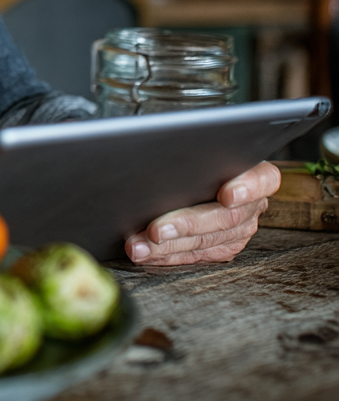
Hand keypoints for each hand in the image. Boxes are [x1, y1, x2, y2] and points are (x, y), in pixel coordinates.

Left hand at [125, 160, 280, 265]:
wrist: (206, 170)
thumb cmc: (200, 153)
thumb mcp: (203, 145)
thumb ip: (194, 149)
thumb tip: (158, 149)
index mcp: (256, 173)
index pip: (263, 180)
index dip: (247, 188)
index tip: (226, 195)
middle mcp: (252, 205)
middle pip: (224, 218)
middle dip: (185, 225)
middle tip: (155, 230)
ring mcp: (239, 230)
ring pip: (206, 242)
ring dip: (167, 246)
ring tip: (138, 246)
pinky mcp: (223, 248)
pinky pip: (195, 255)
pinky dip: (166, 255)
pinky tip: (145, 253)